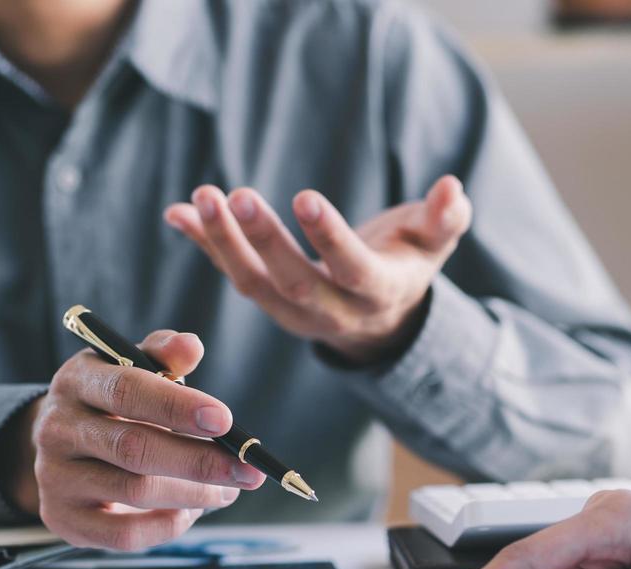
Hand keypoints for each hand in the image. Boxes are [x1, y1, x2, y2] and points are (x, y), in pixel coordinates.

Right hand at [3, 332, 264, 549]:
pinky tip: (190, 511)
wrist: (63, 446)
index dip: (177, 407)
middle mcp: (58, 429)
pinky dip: (167, 526)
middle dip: (199, 461)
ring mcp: (56, 478)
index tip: (225, 421)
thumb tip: (190, 345)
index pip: (126, 391)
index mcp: (77, 382)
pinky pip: (123, 535)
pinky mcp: (63, 519)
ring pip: (135, 492)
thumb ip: (163, 355)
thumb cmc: (112, 403)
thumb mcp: (131, 368)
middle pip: (133, 448)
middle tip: (246, 470)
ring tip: (228, 490)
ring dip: (194, 495)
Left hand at [164, 176, 472, 363]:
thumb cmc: (408, 263)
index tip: (304, 196)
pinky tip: (176, 211)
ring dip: (223, 242)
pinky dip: (203, 244)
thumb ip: (446, 218)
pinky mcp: (267, 300)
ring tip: (202, 196)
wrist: (379, 318)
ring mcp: (293, 311)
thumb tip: (454, 187)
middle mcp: (331, 310)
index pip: (351, 268)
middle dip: (263, 240)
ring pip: (252, 284)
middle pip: (293, 280)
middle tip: (236, 194)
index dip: (329, 237)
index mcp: (375, 292)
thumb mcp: (434, 243)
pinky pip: (230, 273)